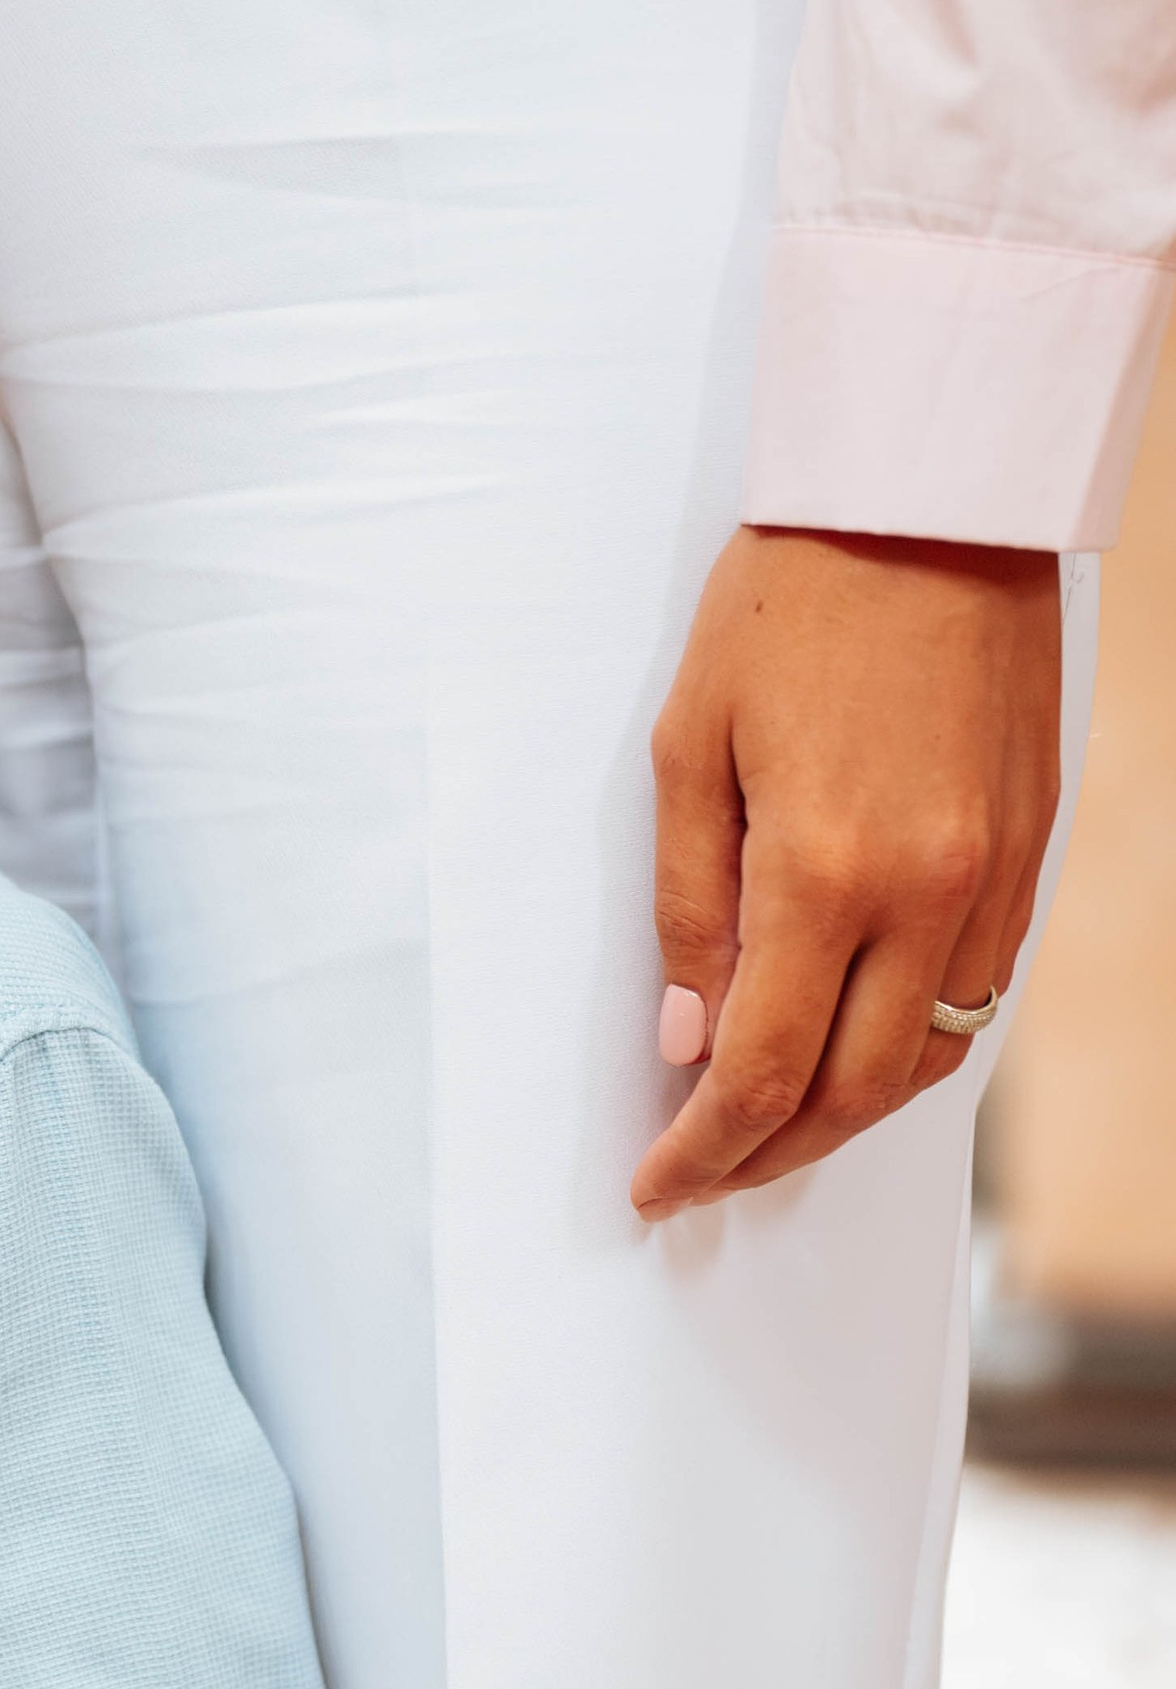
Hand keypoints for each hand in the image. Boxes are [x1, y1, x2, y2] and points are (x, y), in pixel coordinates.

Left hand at [632, 528, 1060, 1222]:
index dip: (704, 1150)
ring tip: (770, 1126)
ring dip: (846, 1112)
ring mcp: (994, 878)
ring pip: (929, 1058)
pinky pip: (974, 994)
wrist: (929, 502)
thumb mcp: (689, 751)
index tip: (657, 1186)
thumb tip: (689, 1039)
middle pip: (855, 1094)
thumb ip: (690, 910)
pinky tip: (852, 1041)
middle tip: (705, 1173)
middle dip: (771, 1155)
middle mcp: (929, 893)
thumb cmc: (791, 605)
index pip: (762, 1072)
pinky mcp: (1031, 852)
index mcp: (828, 870)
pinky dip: (908, 1043)